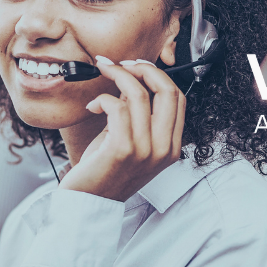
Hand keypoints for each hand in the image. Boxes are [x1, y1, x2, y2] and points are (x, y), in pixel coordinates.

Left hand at [57, 55, 185, 201]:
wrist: (89, 202)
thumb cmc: (105, 170)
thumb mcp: (130, 140)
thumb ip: (137, 114)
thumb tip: (131, 81)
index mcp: (171, 147)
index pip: (178, 98)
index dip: (157, 75)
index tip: (136, 66)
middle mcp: (163, 149)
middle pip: (166, 90)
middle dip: (142, 68)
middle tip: (120, 64)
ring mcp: (145, 151)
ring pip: (138, 95)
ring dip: (116, 76)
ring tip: (101, 77)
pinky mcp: (122, 150)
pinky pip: (117, 108)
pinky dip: (102, 99)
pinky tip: (92, 106)